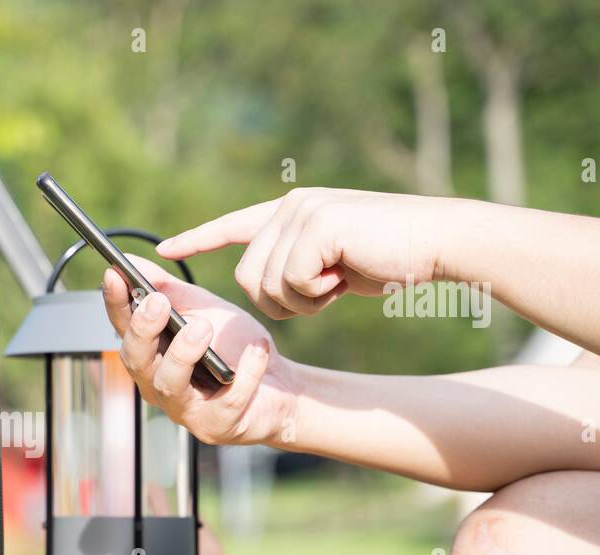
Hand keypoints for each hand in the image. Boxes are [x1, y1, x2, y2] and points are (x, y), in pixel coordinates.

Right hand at [102, 257, 301, 445]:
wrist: (279, 385)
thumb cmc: (232, 348)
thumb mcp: (200, 309)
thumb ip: (167, 289)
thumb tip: (132, 263)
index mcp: (150, 354)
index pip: (122, 328)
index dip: (115, 302)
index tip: (114, 274)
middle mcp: (158, 384)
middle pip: (135, 361)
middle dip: (143, 331)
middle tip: (158, 303)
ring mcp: (185, 409)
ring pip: (170, 385)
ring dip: (183, 353)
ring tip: (202, 327)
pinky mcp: (217, 426)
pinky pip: (226, 402)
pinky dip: (245, 373)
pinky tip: (257, 348)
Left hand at [156, 187, 450, 320]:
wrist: (437, 242)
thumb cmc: (390, 257)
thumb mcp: (331, 263)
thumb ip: (295, 265)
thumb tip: (266, 286)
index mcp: (290, 212)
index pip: (232, 226)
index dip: (198, 239)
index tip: (162, 247)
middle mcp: (289, 206)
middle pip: (245, 277)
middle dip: (279, 301)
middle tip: (322, 292)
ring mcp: (300, 212)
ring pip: (264, 285)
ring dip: (301, 302)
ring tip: (336, 281)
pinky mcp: (315, 226)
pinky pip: (292, 284)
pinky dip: (317, 296)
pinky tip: (344, 278)